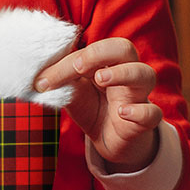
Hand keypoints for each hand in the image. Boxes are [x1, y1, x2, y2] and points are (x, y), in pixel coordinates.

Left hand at [34, 37, 160, 171]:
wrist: (109, 141)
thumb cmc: (93, 108)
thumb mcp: (73, 93)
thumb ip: (61, 81)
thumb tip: (37, 76)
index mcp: (107, 62)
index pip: (92, 50)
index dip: (68, 62)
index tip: (44, 80)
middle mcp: (126, 73)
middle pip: (125, 48)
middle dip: (100, 53)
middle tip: (78, 67)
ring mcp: (138, 96)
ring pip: (145, 74)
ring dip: (123, 73)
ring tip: (101, 79)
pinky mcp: (145, 121)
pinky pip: (152, 113)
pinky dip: (140, 111)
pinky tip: (122, 112)